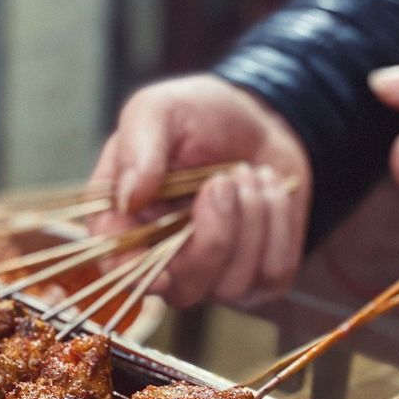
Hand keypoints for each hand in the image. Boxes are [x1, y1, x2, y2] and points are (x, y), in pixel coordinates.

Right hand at [89, 74, 311, 308]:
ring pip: (231, 284)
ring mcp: (212, 276)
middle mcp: (164, 260)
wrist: (257, 120)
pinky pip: (273, 273)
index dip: (134, 277)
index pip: (119, 268)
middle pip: (183, 287)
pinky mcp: (257, 277)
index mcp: (125, 224)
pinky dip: (279, 224)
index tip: (160, 274)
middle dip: (214, 236)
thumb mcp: (159, 110)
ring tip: (247, 172)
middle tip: (223, 179)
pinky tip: (271, 190)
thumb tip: (128, 198)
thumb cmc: (197, 116)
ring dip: (250, 220)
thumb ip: (138, 148)